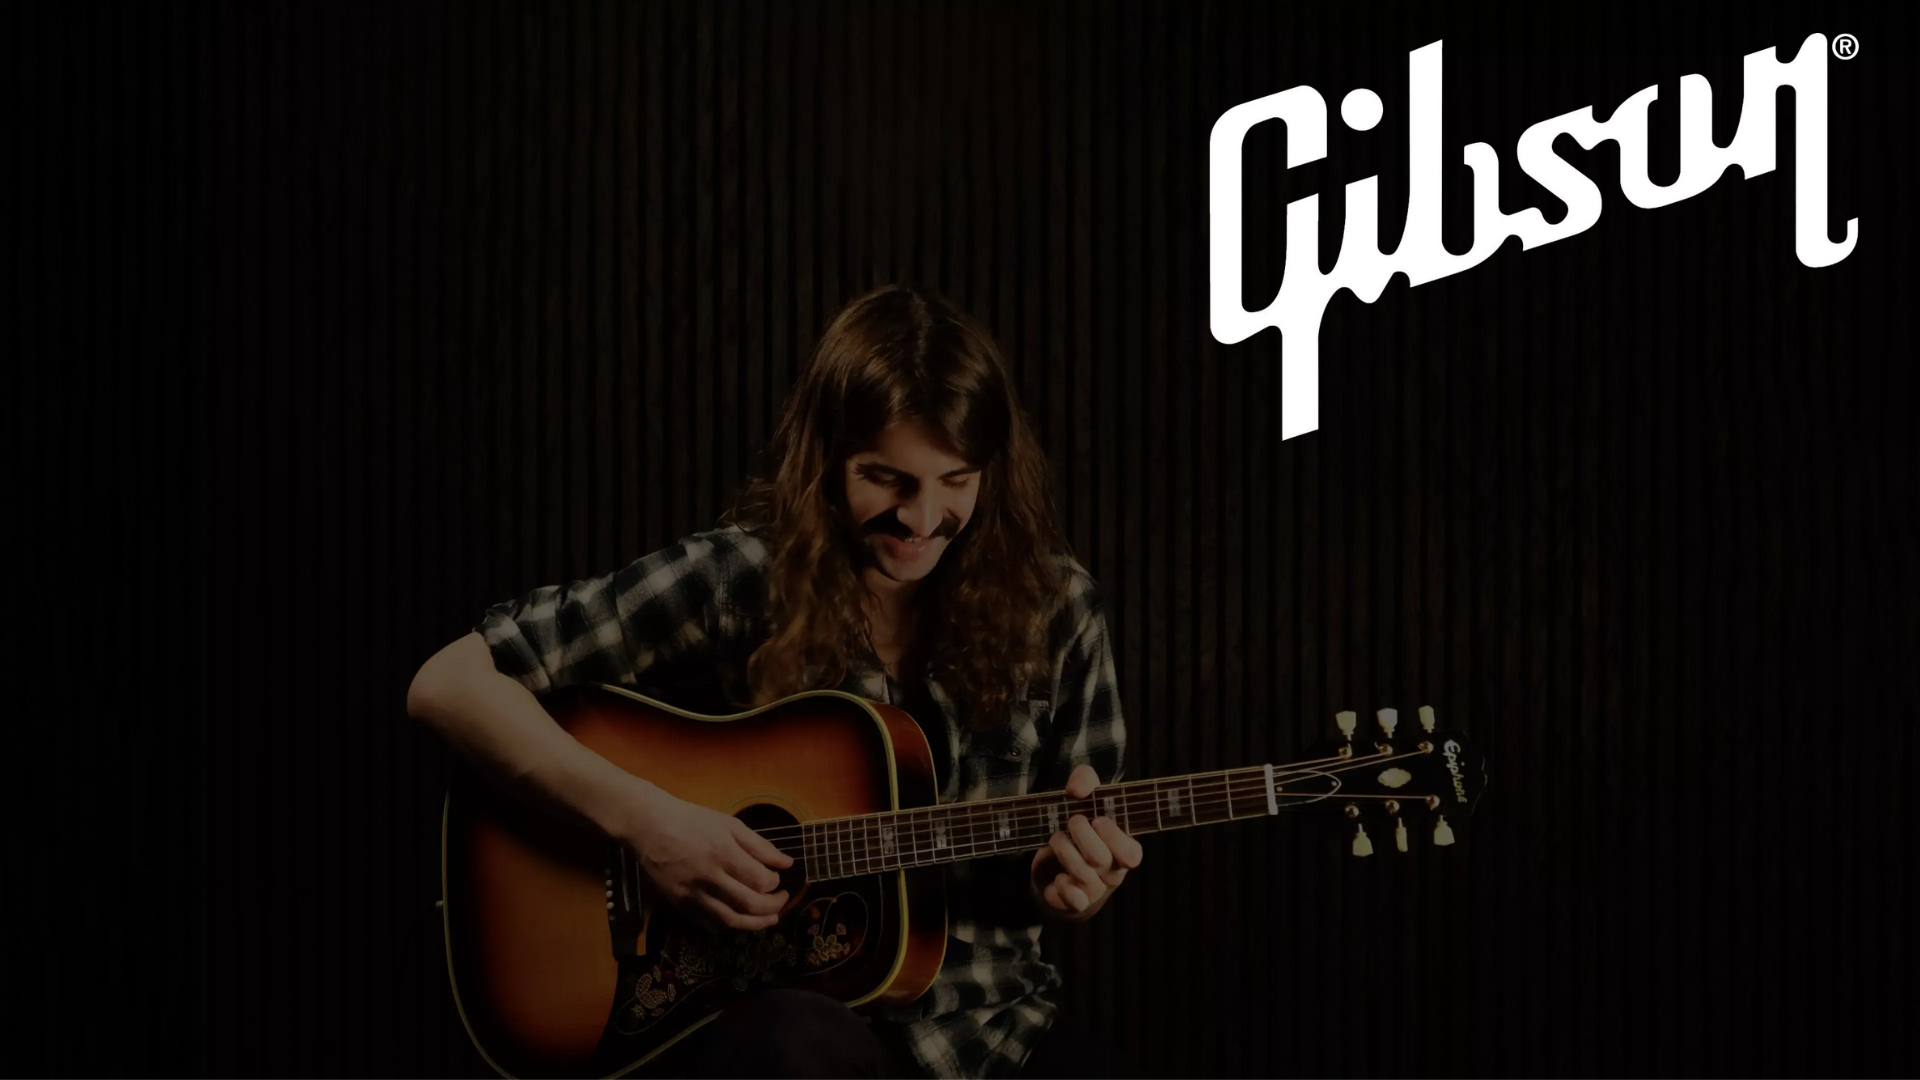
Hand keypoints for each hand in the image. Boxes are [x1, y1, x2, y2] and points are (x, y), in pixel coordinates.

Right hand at [618, 781, 792, 932]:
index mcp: (723, 853)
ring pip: (729, 921)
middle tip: (782, 901)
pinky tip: (740, 921)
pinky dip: (729, 927)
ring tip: (769, 919)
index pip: (760, 880)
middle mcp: (708, 878)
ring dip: (755, 924)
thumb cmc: (691, 820)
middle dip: (773, 907)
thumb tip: (787, 863)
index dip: (775, 884)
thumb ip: (760, 845)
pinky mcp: (679, 904)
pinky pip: (708, 924)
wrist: (648, 826)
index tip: (778, 879)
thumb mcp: (729, 824)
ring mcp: (692, 894)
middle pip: (749, 905)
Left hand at [1030, 764, 1143, 920]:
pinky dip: (1064, 888)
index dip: (1115, 838)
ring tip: (1056, 839)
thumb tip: (1077, 789)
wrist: (1058, 871)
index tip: (1097, 820)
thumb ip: (1085, 782)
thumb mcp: (1084, 800)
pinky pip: (1074, 901)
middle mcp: (1112, 871)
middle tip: (1072, 822)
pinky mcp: (1076, 902)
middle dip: (1082, 836)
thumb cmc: (1079, 831)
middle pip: (1101, 859)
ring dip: (1065, 851)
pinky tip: (1059, 878)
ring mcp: (1095, 889)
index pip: (1131, 853)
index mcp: (1122, 849)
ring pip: (1083, 875)